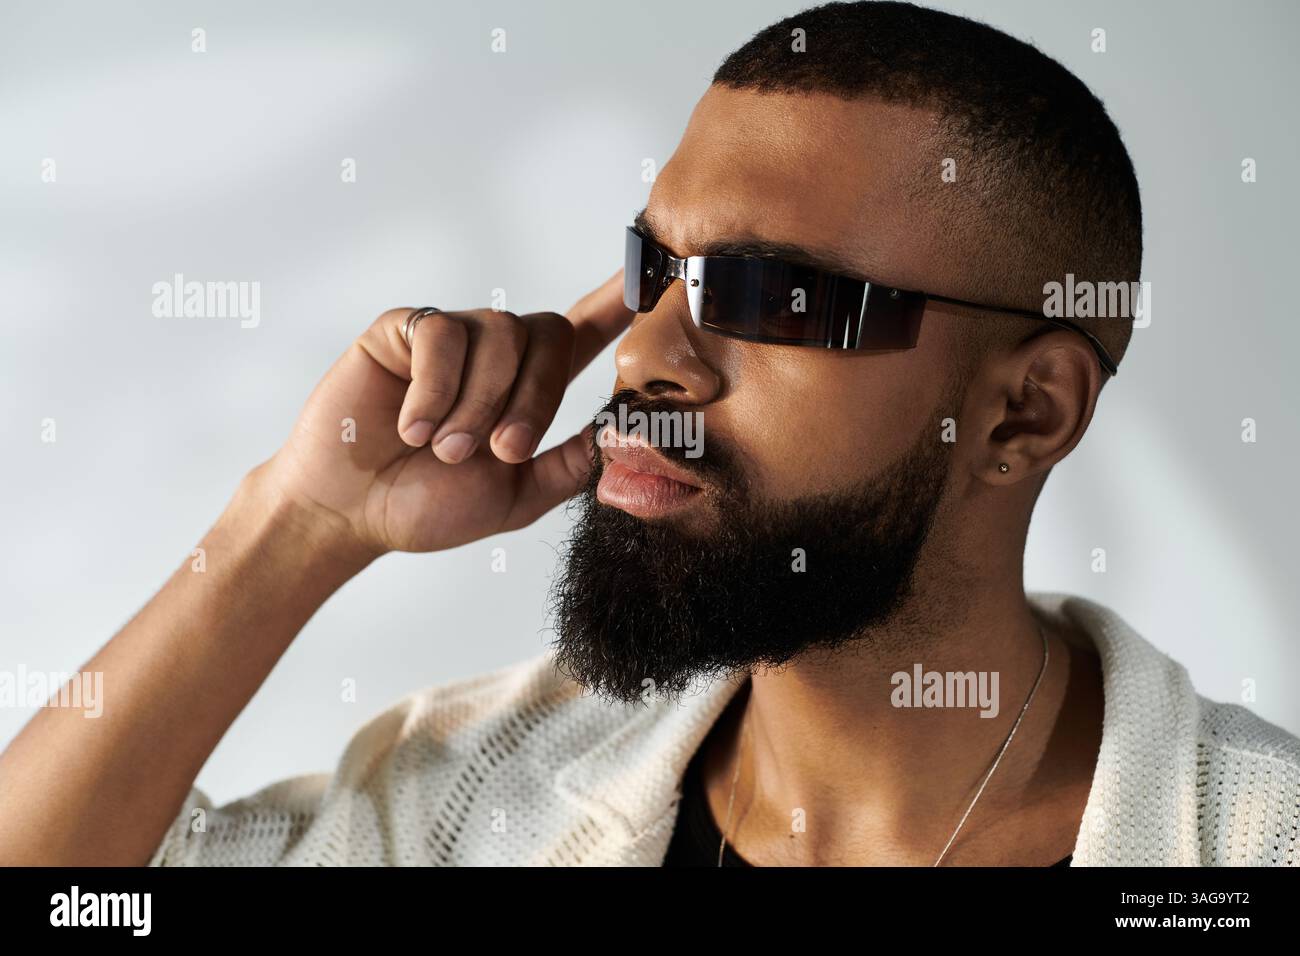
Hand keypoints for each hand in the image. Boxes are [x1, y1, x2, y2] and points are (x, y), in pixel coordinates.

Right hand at [261, 271, 631, 554]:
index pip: (582, 333)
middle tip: (500, 451)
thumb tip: (623, 430)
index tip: (652, 273)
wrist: (351, 513)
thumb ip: (570, 463)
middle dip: (533, 398)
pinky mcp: (404, 329)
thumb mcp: (517, 497)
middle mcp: (494, 354)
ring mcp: (450, 336)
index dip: (616, 301)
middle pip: (550, 333)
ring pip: (500, 335)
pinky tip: (413, 427)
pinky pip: (442, 335)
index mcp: (526, 388)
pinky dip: (435, 388)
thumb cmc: (428, 505)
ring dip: (478, 403)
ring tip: (444, 449)